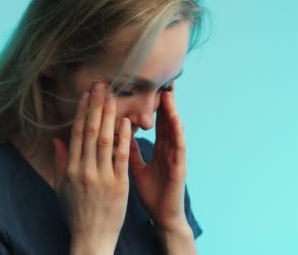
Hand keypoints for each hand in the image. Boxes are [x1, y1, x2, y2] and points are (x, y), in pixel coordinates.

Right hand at [52, 83, 131, 253]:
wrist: (91, 238)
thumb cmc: (76, 213)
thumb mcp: (61, 188)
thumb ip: (60, 162)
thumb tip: (56, 139)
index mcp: (70, 170)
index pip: (76, 134)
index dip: (82, 112)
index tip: (86, 94)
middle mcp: (84, 171)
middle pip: (89, 132)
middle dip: (95, 106)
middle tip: (101, 85)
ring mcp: (102, 177)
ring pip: (104, 140)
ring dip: (108, 116)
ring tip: (112, 96)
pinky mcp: (119, 185)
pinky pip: (121, 157)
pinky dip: (122, 138)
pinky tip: (125, 121)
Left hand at [129, 82, 190, 232]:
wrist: (163, 217)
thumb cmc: (152, 194)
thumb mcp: (136, 168)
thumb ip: (129, 151)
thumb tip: (117, 134)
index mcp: (159, 149)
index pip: (155, 123)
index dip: (152, 105)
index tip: (147, 87)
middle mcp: (169, 150)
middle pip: (166, 121)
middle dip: (165, 102)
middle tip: (162, 80)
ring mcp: (176, 158)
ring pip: (174, 130)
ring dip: (172, 112)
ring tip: (168, 94)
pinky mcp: (180, 168)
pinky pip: (179, 147)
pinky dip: (178, 133)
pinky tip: (176, 120)